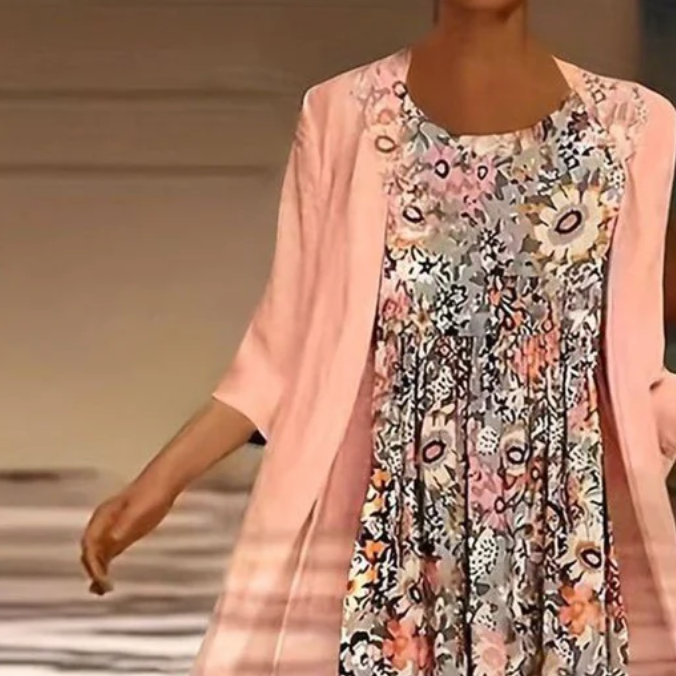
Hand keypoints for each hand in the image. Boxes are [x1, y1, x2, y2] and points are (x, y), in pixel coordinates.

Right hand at [79, 481, 175, 595]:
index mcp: (103, 516)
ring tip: (101, 591)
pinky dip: (104, 569)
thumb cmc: (150, 494)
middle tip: (103, 588)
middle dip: (93, 570)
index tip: (100, 576)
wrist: (163, 484)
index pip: (89, 543)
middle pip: (90, 551)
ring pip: (96, 556)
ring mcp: (111, 530)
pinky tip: (106, 584)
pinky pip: (107, 555)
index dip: (92, 561)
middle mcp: (103, 524)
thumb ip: (126, 524)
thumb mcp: (140, 510)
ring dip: (96, 573)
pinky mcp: (121, 536)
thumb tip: (113, 538)